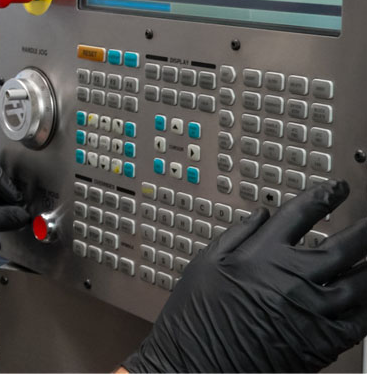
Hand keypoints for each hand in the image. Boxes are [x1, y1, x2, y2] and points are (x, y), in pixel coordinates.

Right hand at [125, 179, 366, 372]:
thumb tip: (262, 215)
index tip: (338, 190)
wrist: (196, 363)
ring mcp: (311, 310)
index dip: (324, 197)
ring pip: (360, 284)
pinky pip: (358, 322)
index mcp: (261, 254)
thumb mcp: (206, 264)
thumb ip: (237, 235)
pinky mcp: (322, 341)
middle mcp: (291, 278)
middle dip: (366, 230)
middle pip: (344, 247)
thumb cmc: (197, 317)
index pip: (302, 214)